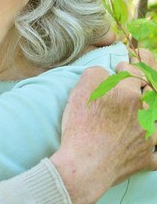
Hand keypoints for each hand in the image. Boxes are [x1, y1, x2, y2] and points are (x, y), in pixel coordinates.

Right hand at [51, 65, 156, 203]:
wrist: (86, 163)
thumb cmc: (82, 125)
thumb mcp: (81, 90)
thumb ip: (95, 74)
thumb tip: (104, 73)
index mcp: (129, 95)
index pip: (133, 73)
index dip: (127, 67)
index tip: (120, 66)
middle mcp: (143, 114)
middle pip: (151, 95)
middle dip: (146, 83)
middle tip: (140, 78)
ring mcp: (148, 138)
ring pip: (156, 122)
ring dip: (152, 116)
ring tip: (145, 111)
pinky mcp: (146, 159)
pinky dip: (154, 150)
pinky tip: (150, 146)